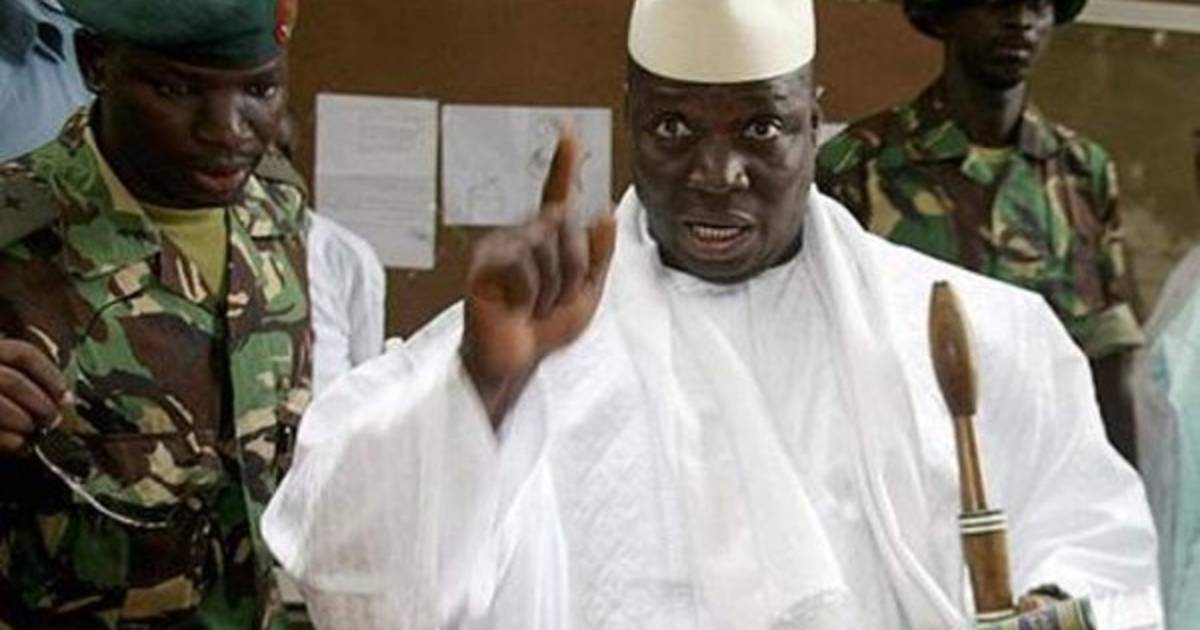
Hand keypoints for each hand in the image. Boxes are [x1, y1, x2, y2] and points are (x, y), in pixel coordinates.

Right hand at [0, 338, 68, 453]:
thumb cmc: (0, 393)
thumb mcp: (5, 373)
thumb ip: (24, 379)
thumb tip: (63, 400)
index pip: (23, 354)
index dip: (49, 375)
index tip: (64, 395)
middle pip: (14, 382)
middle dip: (41, 404)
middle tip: (52, 419)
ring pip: (0, 406)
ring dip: (24, 421)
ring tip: (32, 429)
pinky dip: (8, 439)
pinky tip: (18, 443)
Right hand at [461, 124, 616, 424]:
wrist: (513, 363)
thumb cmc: (542, 332)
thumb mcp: (586, 294)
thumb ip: (598, 255)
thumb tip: (605, 212)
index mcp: (545, 240)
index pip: (557, 195)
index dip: (564, 164)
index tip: (569, 132)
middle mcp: (522, 236)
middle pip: (566, 227)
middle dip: (574, 270)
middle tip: (552, 301)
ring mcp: (502, 248)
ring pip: (549, 247)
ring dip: (553, 287)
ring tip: (533, 308)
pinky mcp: (486, 264)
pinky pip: (525, 265)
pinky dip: (529, 293)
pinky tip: (515, 308)